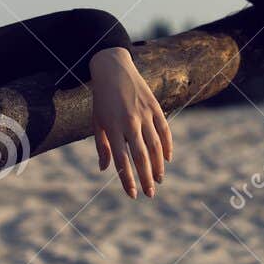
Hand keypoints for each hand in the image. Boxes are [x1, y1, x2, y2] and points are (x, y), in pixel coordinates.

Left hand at [88, 47, 171, 197]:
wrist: (112, 68)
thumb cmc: (102, 99)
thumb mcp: (97, 122)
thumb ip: (102, 146)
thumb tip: (105, 169)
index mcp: (112, 127)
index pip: (121, 160)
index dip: (127, 179)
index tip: (133, 194)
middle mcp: (129, 122)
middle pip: (141, 156)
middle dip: (146, 178)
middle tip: (150, 194)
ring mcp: (144, 114)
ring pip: (155, 146)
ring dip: (158, 166)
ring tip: (158, 179)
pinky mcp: (155, 106)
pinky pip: (164, 130)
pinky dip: (167, 146)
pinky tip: (166, 159)